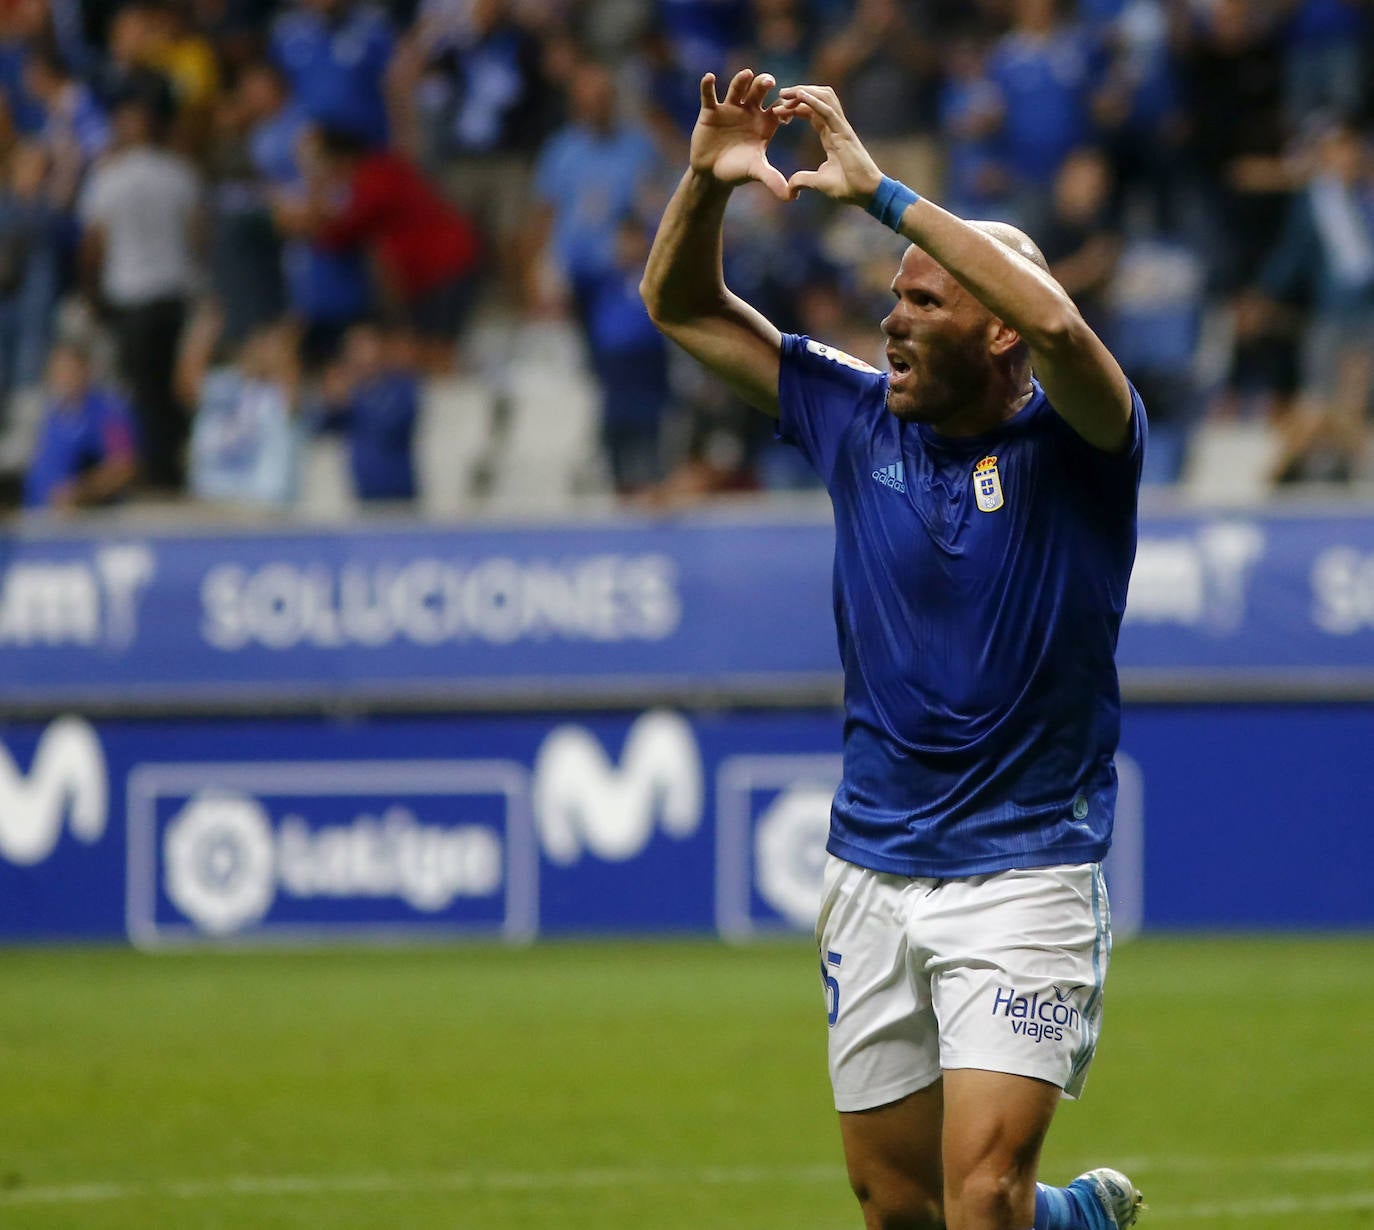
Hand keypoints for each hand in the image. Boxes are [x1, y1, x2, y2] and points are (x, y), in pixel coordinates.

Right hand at [690, 69, 789, 200]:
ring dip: (742, 80)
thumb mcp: (756, 172)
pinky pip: (709, 95)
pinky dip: (708, 86)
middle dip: (764, 84)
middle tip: (770, 82)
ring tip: (747, 74)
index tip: (789, 110)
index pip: (779, 106)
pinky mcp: (710, 110)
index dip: (785, 106)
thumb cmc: (738, 171)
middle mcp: (749, 110)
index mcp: (765, 122)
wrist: (713, 175)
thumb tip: (793, 198)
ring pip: (738, 88)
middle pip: (760, 90)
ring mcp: (730, 108)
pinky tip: (709, 78)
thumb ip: (773, 180)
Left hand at [774, 85, 882, 206]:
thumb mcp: (819, 183)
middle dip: (799, 92)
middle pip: (818, 98)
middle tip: (781, 94)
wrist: (866, 193)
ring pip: (824, 98)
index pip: (812, 112)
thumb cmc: (848, 186)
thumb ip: (803, 180)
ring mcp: (841, 127)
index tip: (778, 110)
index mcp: (830, 135)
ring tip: (786, 93)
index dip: (796, 107)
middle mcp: (836, 126)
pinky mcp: (844, 132)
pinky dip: (814, 101)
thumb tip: (789, 188)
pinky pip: (828, 110)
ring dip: (805, 91)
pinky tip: (801, 95)